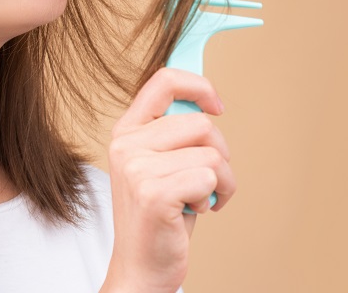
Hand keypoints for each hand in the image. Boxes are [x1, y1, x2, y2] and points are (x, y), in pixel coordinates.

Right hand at [100, 68, 235, 292]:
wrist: (141, 266)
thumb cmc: (160, 215)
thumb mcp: (160, 164)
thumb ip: (173, 132)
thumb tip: (205, 102)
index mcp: (126, 131)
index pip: (164, 81)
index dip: (199, 86)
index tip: (217, 106)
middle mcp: (126, 144)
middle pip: (201, 123)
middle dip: (219, 153)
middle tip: (205, 180)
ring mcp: (136, 168)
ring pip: (212, 154)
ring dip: (221, 182)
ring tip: (200, 199)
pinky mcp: (153, 193)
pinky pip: (210, 178)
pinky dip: (214, 198)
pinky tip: (194, 211)